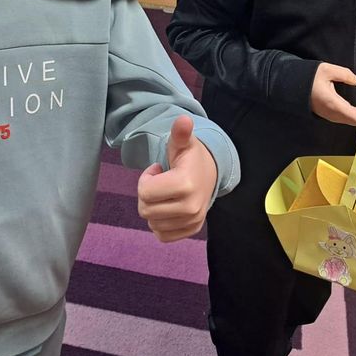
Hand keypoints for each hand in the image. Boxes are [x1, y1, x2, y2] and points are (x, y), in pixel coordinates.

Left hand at [136, 115, 216, 242]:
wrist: (211, 173)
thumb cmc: (190, 157)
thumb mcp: (183, 143)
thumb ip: (180, 133)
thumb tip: (184, 120)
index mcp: (185, 185)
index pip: (145, 192)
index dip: (146, 179)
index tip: (157, 170)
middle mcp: (191, 207)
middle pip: (145, 210)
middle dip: (147, 194)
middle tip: (160, 181)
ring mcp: (192, 221)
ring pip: (152, 224)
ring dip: (153, 208)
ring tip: (166, 193)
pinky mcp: (191, 230)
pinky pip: (161, 235)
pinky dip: (159, 223)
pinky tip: (168, 207)